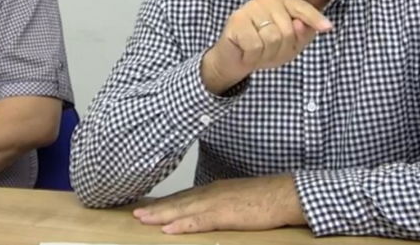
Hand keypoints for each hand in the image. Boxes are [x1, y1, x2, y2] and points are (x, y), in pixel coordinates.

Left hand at [132, 174, 304, 233]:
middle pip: (178, 202)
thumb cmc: (265, 197)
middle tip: (135, 213)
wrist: (284, 194)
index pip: (183, 196)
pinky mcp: (225, 215)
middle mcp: (211, 194)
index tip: (148, 206)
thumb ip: (222, 202)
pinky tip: (169, 230)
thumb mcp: (238, 197)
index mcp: (214, 190)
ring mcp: (216, 203)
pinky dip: (183, 225)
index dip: (165, 202)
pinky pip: (199, 222)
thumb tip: (213, 211)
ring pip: (183, 210)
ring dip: (161, 215)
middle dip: (156, 208)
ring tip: (142, 219)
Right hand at [202, 0, 331, 93]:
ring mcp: (250, 7)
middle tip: (269, 52)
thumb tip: (301, 25)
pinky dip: (253, 56)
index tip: (328, 28)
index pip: (302, 8)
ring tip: (258, 52)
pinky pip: (256, 45)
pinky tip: (247, 52)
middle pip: (288, 30)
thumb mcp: (290, 45)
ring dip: (267, 54)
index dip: (314, 19)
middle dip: (282, 49)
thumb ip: (301, 35)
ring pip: (273, 38)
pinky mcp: (237, 20)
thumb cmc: (265, 48)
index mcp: (282, 0)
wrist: (235, 59)